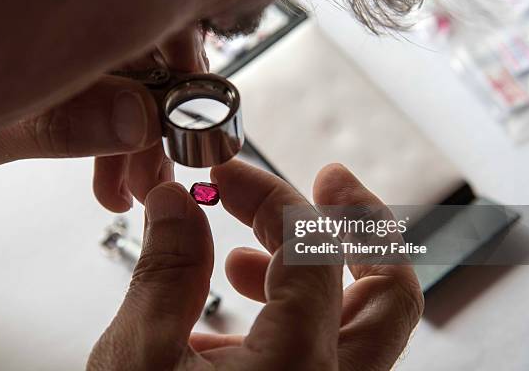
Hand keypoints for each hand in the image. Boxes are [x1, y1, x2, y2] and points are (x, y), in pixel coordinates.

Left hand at [0, 26, 207, 210]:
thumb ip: (62, 122)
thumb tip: (140, 118)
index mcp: (41, 13)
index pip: (141, 18)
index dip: (180, 64)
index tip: (196, 116)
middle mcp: (55, 29)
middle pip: (143, 58)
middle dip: (161, 121)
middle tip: (161, 169)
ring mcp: (58, 57)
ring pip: (129, 89)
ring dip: (142, 145)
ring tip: (137, 189)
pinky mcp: (57, 86)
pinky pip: (105, 110)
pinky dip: (118, 151)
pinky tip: (114, 184)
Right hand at [87, 160, 423, 369]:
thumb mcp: (136, 361)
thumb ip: (164, 271)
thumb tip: (176, 203)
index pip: (312, 250)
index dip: (269, 195)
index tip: (227, 176)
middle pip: (392, 293)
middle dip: (359, 224)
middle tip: (327, 182)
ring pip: (365, 326)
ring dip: (323, 268)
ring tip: (252, 252)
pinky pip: (326, 352)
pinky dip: (295, 311)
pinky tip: (238, 304)